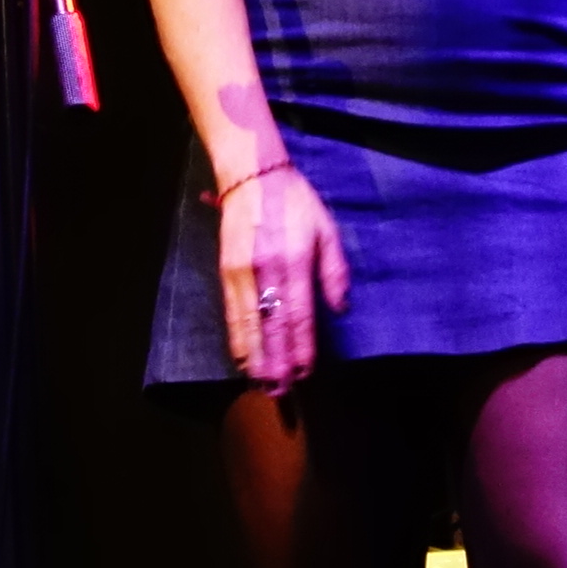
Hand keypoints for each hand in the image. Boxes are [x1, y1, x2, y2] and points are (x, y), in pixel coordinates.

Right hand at [218, 159, 349, 386]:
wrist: (252, 175)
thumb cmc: (295, 202)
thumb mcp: (326, 230)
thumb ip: (334, 271)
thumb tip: (341, 308)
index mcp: (294, 260)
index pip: (298, 313)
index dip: (301, 345)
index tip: (305, 371)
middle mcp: (266, 269)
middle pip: (271, 325)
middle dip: (276, 361)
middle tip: (280, 392)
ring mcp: (241, 272)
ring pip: (248, 324)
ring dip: (255, 357)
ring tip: (260, 383)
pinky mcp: (225, 270)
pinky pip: (231, 312)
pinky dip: (237, 338)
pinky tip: (242, 357)